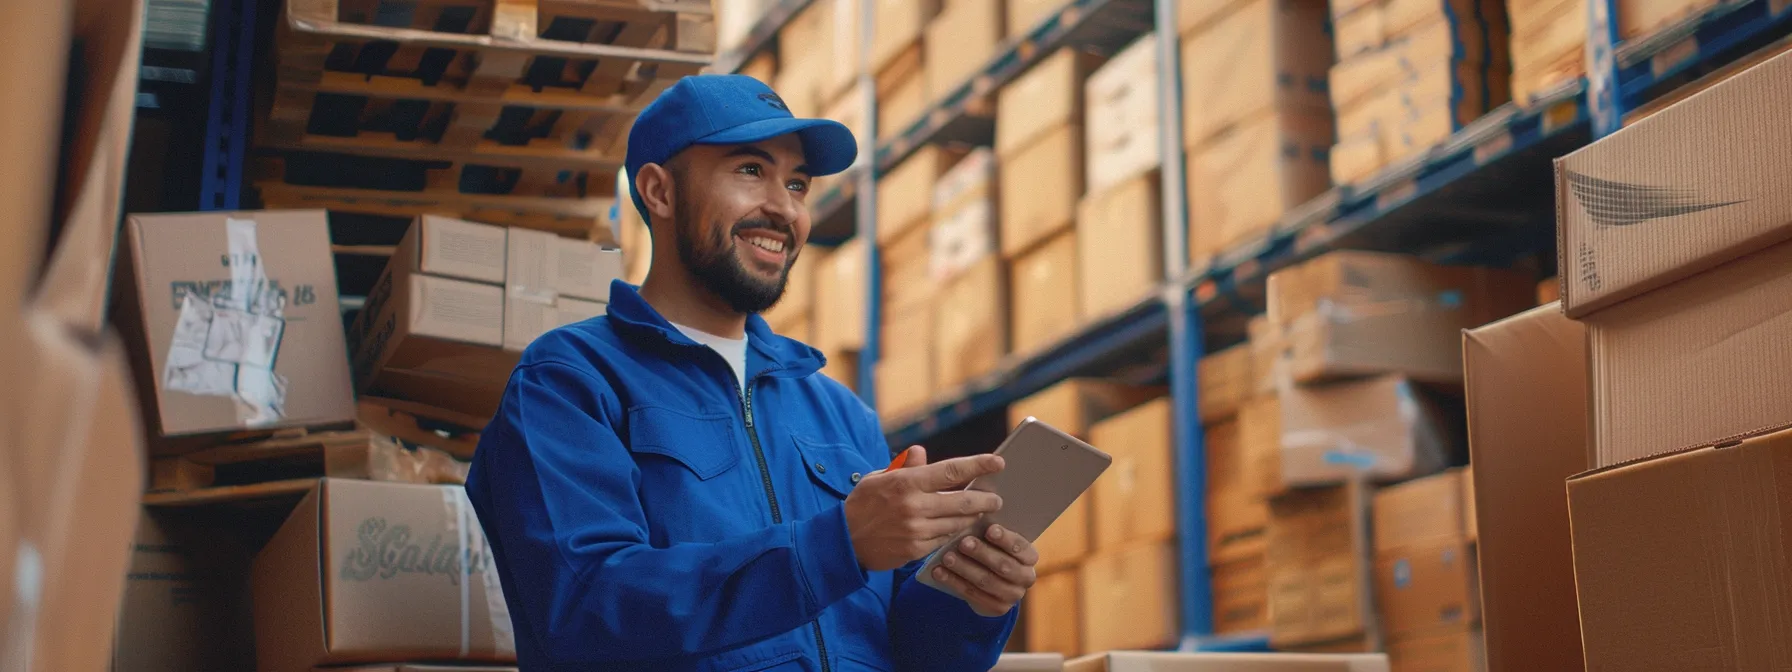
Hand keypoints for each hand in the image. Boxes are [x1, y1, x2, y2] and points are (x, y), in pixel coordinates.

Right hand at [844, 446, 1004, 571]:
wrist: (843, 541)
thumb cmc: (861, 505)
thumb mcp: (878, 478)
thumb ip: (904, 467)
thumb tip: (921, 452)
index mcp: (906, 482)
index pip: (950, 470)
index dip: (978, 465)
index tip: (997, 462)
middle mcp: (914, 506)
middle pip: (963, 501)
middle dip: (985, 499)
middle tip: (996, 498)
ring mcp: (916, 530)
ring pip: (958, 523)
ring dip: (972, 518)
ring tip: (980, 513)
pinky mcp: (916, 550)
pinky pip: (945, 539)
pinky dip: (955, 533)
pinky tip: (961, 529)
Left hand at [929, 524, 1037, 616]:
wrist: (990, 581)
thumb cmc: (991, 549)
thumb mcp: (995, 540)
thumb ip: (990, 531)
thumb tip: (975, 514)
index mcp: (1029, 556)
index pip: (1021, 547)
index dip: (1005, 539)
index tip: (989, 529)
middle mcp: (1025, 577)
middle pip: (1003, 566)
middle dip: (982, 553)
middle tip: (963, 543)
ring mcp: (1012, 595)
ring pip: (986, 581)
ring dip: (964, 568)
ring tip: (946, 557)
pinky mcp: (997, 608)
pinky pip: (973, 594)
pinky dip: (954, 582)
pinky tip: (939, 572)